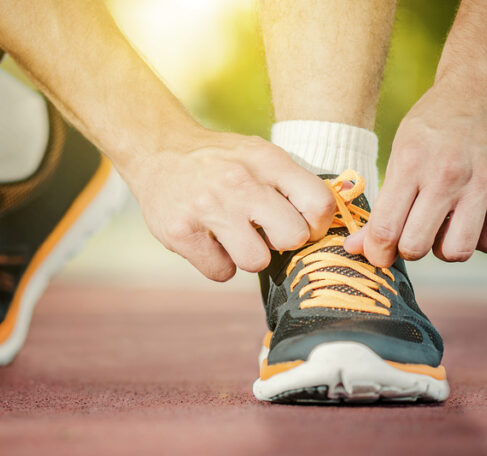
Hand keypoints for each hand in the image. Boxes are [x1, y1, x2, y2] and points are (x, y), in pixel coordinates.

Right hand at [125, 132, 335, 280]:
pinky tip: (210, 242)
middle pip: (293, 237)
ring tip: (234, 237)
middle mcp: (238, 183)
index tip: (302, 225)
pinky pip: (221, 272)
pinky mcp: (180, 232)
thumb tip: (327, 223)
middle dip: (283, 242)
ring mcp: (207, 208)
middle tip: (264, 232)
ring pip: (256, 262)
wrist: (159, 151)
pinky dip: (218, 263)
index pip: (319, 204)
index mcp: (266, 162)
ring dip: (249, 256)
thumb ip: (293, 184)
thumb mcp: (260, 155)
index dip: (317, 225)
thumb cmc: (220, 160)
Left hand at [344, 73, 486, 265]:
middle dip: (408, 249)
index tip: (378, 252)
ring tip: (444, 226)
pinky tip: (471, 218)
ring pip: (457, 252)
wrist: (484, 89)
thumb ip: (380, 207)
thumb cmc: (432, 129)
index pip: (385, 230)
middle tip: (411, 233)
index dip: (376, 253)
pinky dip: (479, 240)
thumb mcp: (399, 156)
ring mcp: (486, 183)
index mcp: (411, 163)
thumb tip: (354, 249)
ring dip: (444, 248)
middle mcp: (448, 174)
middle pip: (417, 247)